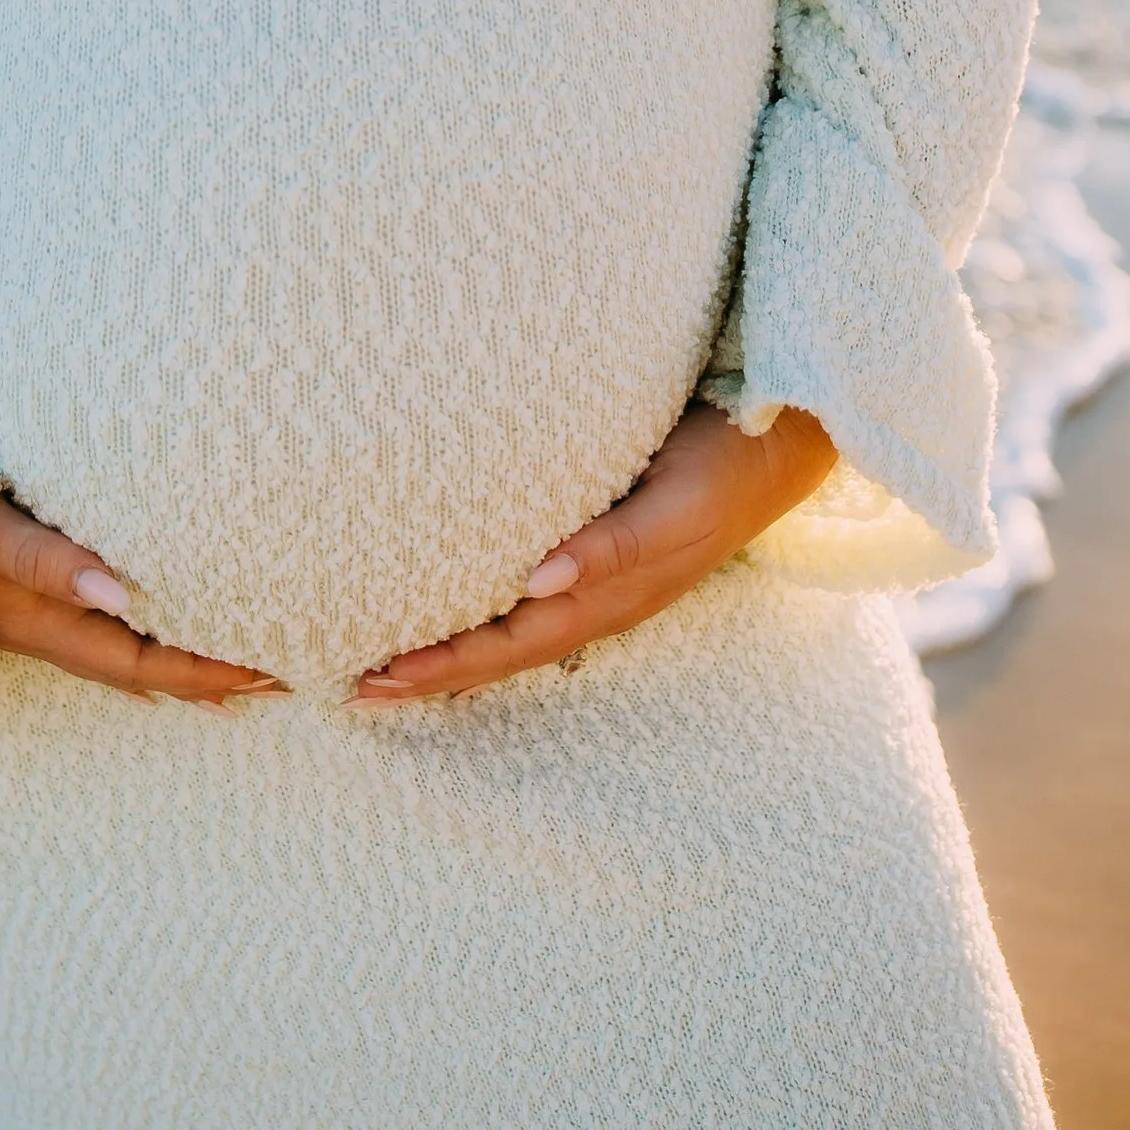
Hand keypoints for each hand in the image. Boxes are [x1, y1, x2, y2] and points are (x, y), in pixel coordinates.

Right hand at [0, 497, 282, 704]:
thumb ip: (40, 555)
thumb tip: (119, 590)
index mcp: (28, 618)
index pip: (135, 659)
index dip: (200, 670)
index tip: (265, 673)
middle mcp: (30, 623)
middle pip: (134, 664)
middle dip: (205, 675)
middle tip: (281, 680)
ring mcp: (20, 605)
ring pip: (116, 646)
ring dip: (176, 658)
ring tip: (235, 672)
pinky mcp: (15, 577)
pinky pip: (93, 622)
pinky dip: (138, 634)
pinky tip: (153, 636)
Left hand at [353, 402, 838, 702]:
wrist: (779, 443)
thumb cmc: (723, 467)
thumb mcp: (674, 506)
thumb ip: (612, 545)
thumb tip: (538, 582)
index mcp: (606, 597)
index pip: (505, 644)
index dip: (441, 665)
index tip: (376, 679)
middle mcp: (595, 600)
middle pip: (496, 650)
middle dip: (427, 671)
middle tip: (350, 686)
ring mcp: (599, 582)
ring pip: (508, 629)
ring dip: (449, 649)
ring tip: (383, 661)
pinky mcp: (602, 551)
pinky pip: (527, 598)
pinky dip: (482, 612)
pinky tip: (454, 606)